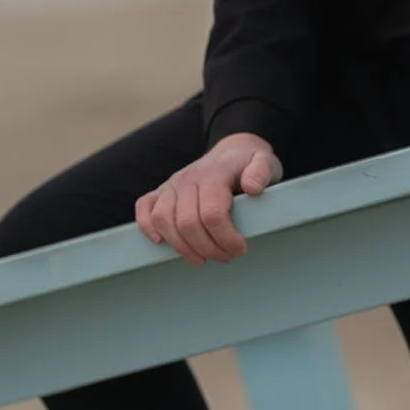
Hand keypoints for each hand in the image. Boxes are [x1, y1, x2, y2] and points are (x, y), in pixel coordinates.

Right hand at [135, 133, 282, 265]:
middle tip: (226, 256)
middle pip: (187, 223)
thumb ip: (262, 171)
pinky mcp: (161, 190)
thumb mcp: (266, 162)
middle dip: (208, 248)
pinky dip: (147, 227)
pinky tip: (162, 242)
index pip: (212, 214)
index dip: (226, 238)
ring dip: (181, 247)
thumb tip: (253, 188)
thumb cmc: (249, 163)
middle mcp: (187, 178)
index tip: (241, 249)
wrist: (232, 152)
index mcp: (212, 174)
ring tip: (201, 258)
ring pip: (163, 220)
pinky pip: (144, 207)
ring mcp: (171, 184)